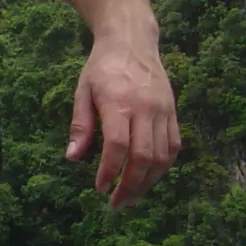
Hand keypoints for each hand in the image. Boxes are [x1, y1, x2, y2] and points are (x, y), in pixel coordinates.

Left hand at [65, 36, 179, 208]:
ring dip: (148, 182)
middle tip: (117, 204)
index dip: (109, 172)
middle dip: (130, 186)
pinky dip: (163, 166)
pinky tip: (149, 177)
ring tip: (132, 196)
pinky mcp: (174, 112)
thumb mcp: (83, 90)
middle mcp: (146, 108)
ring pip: (162, 156)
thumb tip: (72, 157)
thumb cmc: (102, 67)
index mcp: (119, 103)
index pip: (118, 146)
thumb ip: (80, 125)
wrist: (133, 41)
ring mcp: (164, 110)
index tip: (100, 188)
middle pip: (143, 157)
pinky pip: (173, 146)